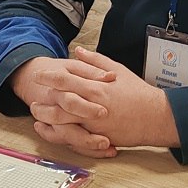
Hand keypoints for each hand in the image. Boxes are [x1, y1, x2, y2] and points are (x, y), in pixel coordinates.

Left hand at [11, 47, 180, 155]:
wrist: (155, 117)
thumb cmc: (137, 93)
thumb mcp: (118, 70)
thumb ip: (95, 61)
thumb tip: (77, 50)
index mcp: (96, 86)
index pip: (66, 79)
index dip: (49, 76)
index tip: (39, 74)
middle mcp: (91, 104)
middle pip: (59, 100)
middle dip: (42, 97)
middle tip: (32, 94)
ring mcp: (93, 123)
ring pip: (62, 120)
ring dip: (46, 116)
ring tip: (36, 112)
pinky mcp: (97, 137)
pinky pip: (72, 136)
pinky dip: (59, 134)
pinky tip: (50, 130)